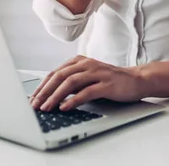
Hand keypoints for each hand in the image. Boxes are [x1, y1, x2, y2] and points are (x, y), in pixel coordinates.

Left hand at [29, 55, 143, 111]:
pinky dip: (74, 100)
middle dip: (45, 91)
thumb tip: (51, 95)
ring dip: (56, 96)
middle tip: (35, 104)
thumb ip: (72, 82)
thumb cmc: (110, 81)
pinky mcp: (106, 84)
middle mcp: (86, 64)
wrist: (136, 80)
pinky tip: (65, 107)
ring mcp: (96, 73)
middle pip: (60, 76)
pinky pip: (86, 92)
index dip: (42, 86)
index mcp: (79, 61)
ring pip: (70, 82)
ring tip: (46, 107)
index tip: (32, 98)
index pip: (55, 72)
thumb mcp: (88, 78)